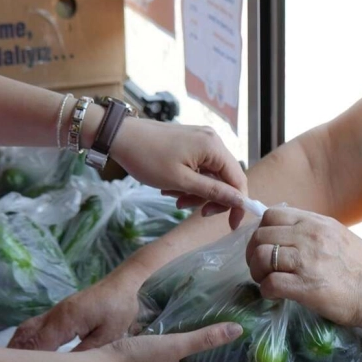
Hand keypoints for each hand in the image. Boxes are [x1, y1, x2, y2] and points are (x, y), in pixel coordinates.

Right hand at [10, 271, 142, 351]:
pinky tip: (21, 355)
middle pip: (25, 335)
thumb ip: (86, 353)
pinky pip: (33, 327)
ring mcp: (53, 313)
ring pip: (26, 330)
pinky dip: (24, 341)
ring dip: (15, 348)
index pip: (38, 343)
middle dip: (13, 356)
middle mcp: (53, 315)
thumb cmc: (118, 310)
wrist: (121, 286)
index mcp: (65, 320)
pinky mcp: (56, 314)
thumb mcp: (108, 336)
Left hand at [110, 119, 248, 225]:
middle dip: (210, 198)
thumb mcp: (181, 181)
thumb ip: (213, 192)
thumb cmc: (148, 158)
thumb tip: (241, 201)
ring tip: (175, 198)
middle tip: (188, 208)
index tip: (230, 225)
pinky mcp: (190, 142)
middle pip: (226, 178)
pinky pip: (199, 168)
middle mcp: (213, 140)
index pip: (239, 180)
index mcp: (214, 147)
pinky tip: (171, 187)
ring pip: (211, 175)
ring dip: (196, 192)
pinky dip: (189, 181)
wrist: (120, 136)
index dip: (237, 204)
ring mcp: (201, 140)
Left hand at [245, 206, 361, 327]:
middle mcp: (308, 236)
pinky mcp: (305, 287)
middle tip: (261, 268)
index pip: (271, 215)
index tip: (265, 246)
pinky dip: (266, 291)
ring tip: (266, 281)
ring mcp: (306, 261)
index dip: (261, 231)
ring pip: (261, 257)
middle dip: (253, 253)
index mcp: (315, 222)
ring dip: (257, 272)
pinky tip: (275, 295)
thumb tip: (284, 233)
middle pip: (260, 236)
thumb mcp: (337, 235)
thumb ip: (311, 231)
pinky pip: (270, 284)